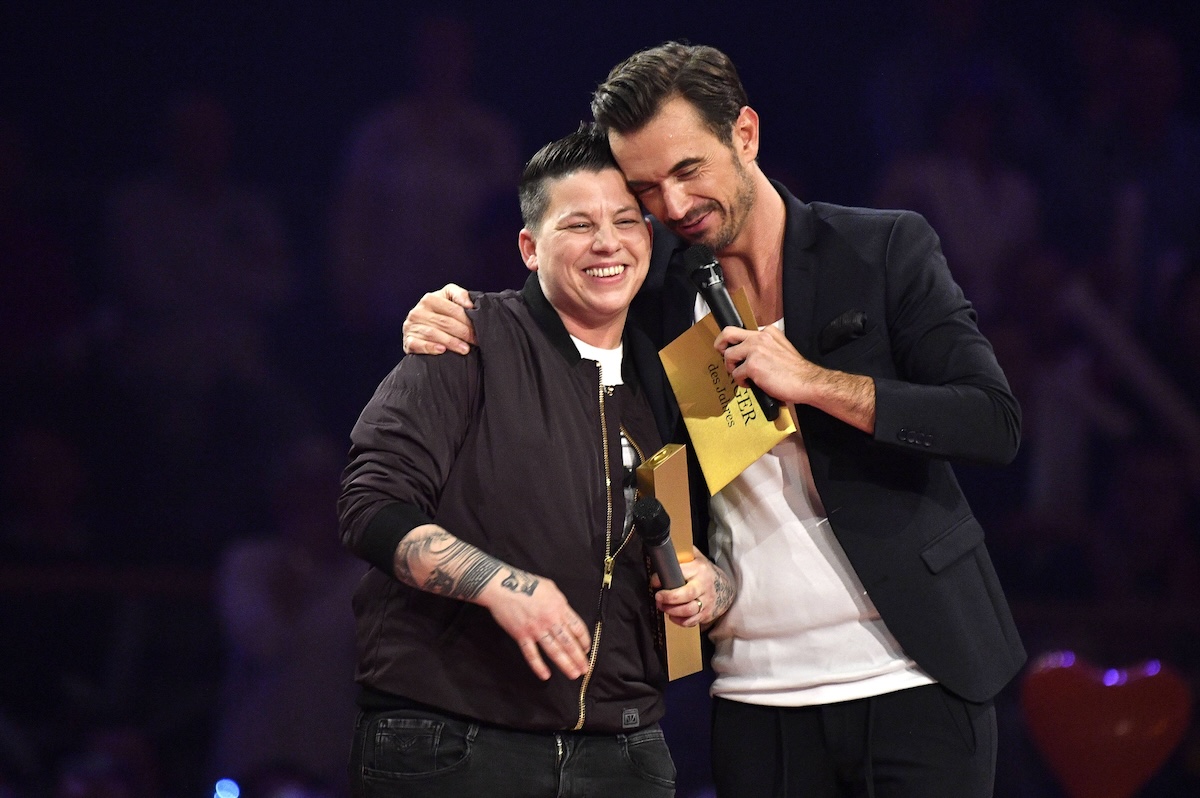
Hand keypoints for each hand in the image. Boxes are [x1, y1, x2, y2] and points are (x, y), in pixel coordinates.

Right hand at [402, 284, 476, 354]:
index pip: (453, 309)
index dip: (467, 320)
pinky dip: (431, 347)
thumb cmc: (438, 313)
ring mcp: (411, 326)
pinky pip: (419, 344)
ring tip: (465, 349)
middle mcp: (418, 311)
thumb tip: (470, 305)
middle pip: (445, 322)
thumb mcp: (448, 298)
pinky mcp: (408, 341)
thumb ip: (459, 295)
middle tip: (474, 340)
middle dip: (463, 332)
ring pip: (433, 334)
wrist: (419, 328)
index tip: (479, 329)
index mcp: (429, 299)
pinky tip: (442, 350)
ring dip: (451, 342)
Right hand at [480, 572, 591, 680]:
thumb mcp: (550, 588)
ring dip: (565, 664)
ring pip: (554, 650)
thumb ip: (560, 602)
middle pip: (569, 642)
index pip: (577, 628)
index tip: (586, 650)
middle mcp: (550, 620)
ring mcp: (536, 629)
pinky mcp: (522, 635)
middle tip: (585, 669)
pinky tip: (545, 675)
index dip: (584, 641)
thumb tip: (566, 611)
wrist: (503, 585)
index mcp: (559, 607)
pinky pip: (532, 654)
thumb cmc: (526, 582)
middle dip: (579, 657)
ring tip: (573, 674)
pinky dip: (538, 666)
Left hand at [653, 548, 734, 627]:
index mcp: (699, 569)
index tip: (654, 581)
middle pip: (686, 594)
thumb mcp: (696, 558)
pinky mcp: (706, 614)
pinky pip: (691, 621)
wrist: (725, 587)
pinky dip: (679, 621)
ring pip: (688, 610)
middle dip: (669, 597)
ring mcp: (706, 601)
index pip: (680, 573)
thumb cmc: (704, 572)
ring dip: (672, 610)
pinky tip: (672, 616)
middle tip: (658, 597)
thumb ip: (683, 554)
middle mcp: (703, 585)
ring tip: (662, 606)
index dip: (663, 578)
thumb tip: (665, 550)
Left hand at [715, 325, 875, 433]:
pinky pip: (735, 373)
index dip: (735, 343)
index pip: (743, 331)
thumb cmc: (796, 371)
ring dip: (732, 368)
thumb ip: (767, 346)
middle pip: (728, 333)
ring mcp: (755, 350)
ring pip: (728, 355)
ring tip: (744, 376)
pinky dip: (741, 382)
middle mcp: (760, 337)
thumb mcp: (782, 349)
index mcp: (768, 332)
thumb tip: (750, 354)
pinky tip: (753, 384)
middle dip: (720, 345)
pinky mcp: (753, 365)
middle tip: (722, 355)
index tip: (734, 351)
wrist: (808, 382)